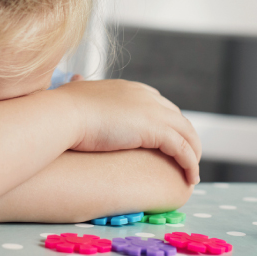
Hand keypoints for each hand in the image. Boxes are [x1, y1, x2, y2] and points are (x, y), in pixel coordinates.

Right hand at [55, 79, 200, 184]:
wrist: (64, 114)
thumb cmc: (63, 106)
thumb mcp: (75, 89)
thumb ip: (80, 84)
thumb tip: (76, 77)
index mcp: (131, 89)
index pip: (160, 105)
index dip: (167, 124)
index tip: (167, 142)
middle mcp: (147, 96)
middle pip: (178, 118)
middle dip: (184, 139)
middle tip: (183, 160)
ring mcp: (153, 111)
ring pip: (187, 134)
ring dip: (193, 153)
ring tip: (191, 174)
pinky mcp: (155, 129)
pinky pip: (183, 149)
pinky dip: (190, 164)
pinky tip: (190, 179)